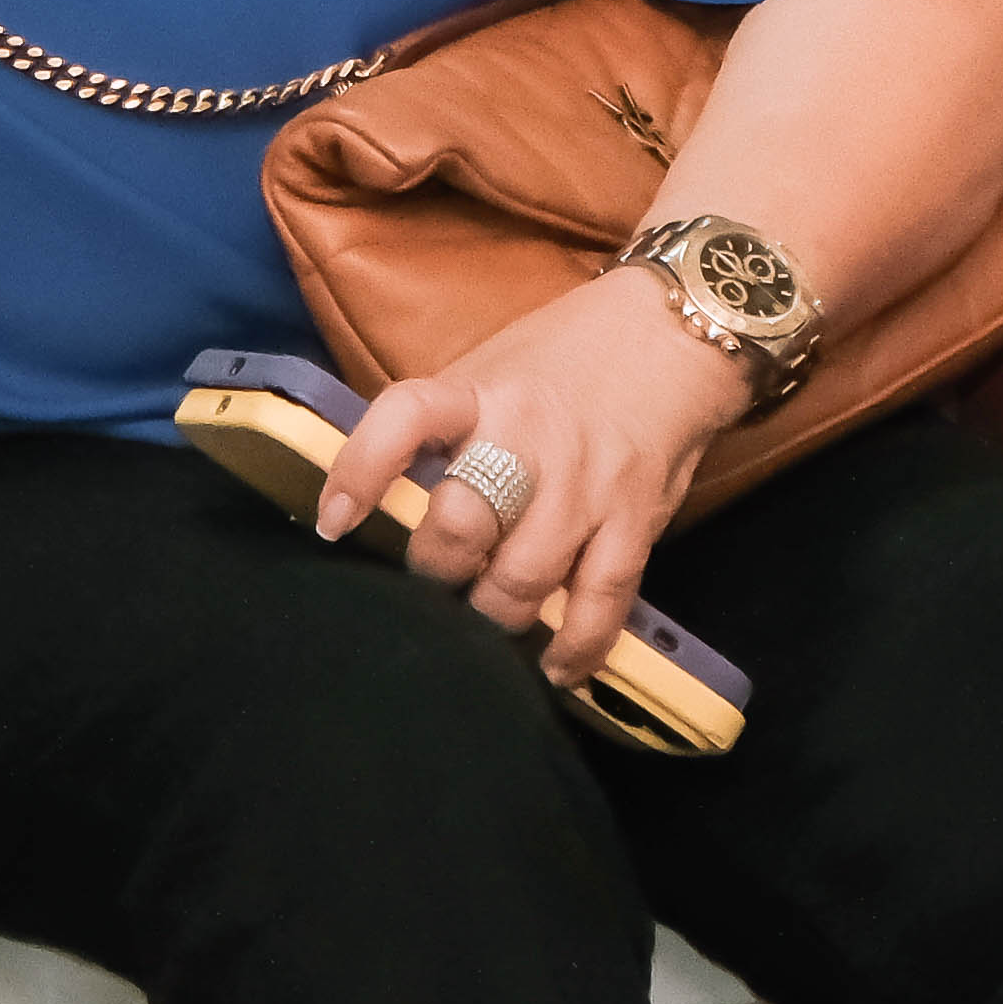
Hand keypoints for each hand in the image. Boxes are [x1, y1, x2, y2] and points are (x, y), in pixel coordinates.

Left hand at [323, 271, 756, 693]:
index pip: (405, 418)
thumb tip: (373, 493)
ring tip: (485, 618)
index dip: (361, 471)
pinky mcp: (633, 519)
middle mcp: (528, 437)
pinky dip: (573, 646)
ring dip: (493, 615)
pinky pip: (599, 601)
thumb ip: (439, 427)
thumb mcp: (486, 370)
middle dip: (435, 571)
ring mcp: (584, 484)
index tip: (333, 522)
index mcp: (478, 392)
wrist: (670, 337)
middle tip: (432, 582)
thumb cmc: (561, 362)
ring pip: (522, 578)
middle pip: (462, 523)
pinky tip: (554, 666)